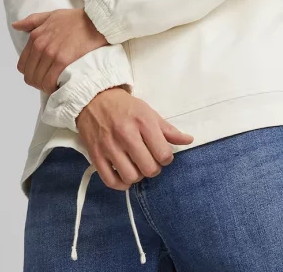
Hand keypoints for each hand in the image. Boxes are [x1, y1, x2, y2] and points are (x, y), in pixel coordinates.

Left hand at [13, 8, 108, 93]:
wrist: (96, 21)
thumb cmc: (76, 19)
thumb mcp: (51, 15)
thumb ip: (32, 21)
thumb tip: (15, 25)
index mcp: (35, 36)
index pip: (23, 65)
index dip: (31, 72)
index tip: (42, 74)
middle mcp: (40, 45)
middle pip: (30, 75)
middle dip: (38, 82)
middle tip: (50, 82)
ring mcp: (51, 53)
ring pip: (38, 80)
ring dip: (46, 86)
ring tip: (56, 85)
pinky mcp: (63, 60)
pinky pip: (50, 82)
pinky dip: (53, 87)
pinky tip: (61, 86)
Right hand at [75, 87, 194, 189]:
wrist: (94, 99)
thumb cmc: (125, 107)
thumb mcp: (148, 112)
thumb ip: (168, 129)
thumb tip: (189, 140)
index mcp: (143, 122)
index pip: (163, 154)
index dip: (166, 158)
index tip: (161, 153)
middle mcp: (126, 135)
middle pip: (149, 168)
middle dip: (153, 168)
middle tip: (150, 161)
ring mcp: (109, 146)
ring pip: (130, 177)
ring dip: (137, 176)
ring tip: (136, 166)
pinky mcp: (96, 155)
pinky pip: (111, 181)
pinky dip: (121, 184)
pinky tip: (124, 175)